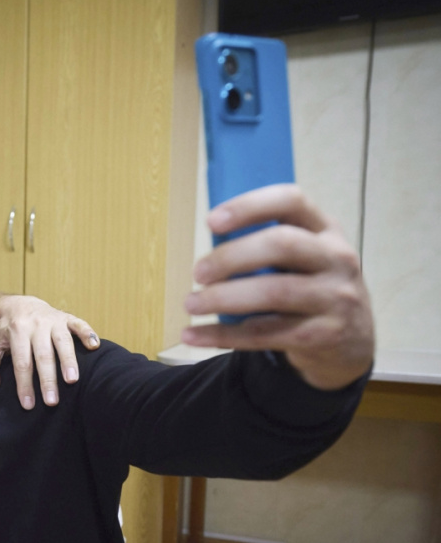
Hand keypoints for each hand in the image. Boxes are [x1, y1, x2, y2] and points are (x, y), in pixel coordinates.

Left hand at [0, 293, 98, 407]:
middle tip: (52, 402)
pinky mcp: (67, 317)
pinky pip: (79, 324)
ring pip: (63, 341)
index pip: (21, 362)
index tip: (28, 405)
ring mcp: (53, 320)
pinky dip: (88, 334)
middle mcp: (36, 325)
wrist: (21, 305)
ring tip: (72, 381)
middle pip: (43, 355)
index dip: (24, 384)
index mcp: (16, 331)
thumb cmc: (7, 331)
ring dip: (68, 361)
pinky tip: (95, 346)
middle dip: (47, 380)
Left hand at [182, 184, 373, 390]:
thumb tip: (210, 243)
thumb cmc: (310, 287)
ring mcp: (336, 298)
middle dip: (231, 257)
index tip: (211, 221)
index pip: (291, 201)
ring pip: (274, 292)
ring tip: (191, 304)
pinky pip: (266, 333)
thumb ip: (270, 245)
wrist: (352, 341)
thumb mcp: (306, 257)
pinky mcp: (324, 334)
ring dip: (223, 298)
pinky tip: (194, 335)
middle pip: (281, 245)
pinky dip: (224, 335)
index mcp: (325, 230)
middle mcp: (337, 258)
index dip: (249, 206)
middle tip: (197, 273)